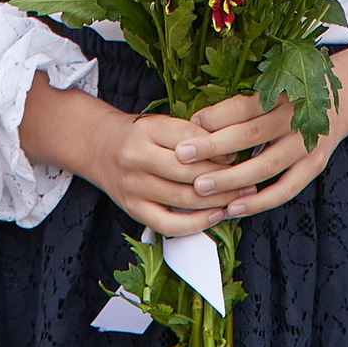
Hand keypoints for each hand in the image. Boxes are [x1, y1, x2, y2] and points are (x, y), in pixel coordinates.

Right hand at [19, 78, 256, 235]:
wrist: (98, 147)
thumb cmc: (139, 135)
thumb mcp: (161, 122)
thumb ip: (191, 134)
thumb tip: (229, 153)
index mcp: (147, 130)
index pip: (191, 140)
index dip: (218, 148)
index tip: (238, 152)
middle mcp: (137, 159)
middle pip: (189, 172)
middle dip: (224, 178)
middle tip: (249, 180)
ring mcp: (134, 187)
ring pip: (183, 198)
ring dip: (217, 201)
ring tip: (240, 198)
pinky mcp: (133, 209)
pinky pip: (168, 224)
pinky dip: (195, 224)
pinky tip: (214, 216)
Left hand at [176, 31, 347, 221]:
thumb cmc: (298, 87)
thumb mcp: (276, 80)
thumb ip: (241, 101)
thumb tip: (197, 121)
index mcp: (286, 90)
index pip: (246, 105)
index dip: (217, 116)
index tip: (190, 124)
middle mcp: (299, 117)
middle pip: (252, 135)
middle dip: (214, 147)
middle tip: (183, 156)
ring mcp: (310, 144)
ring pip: (266, 166)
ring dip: (231, 179)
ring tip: (201, 188)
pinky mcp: (316, 165)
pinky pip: (286, 188)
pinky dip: (260, 200)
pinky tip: (233, 207)